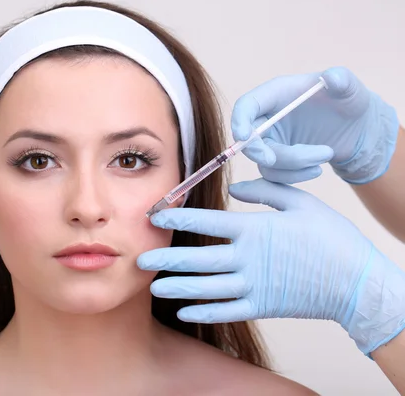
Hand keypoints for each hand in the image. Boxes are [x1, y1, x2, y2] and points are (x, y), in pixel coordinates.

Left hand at [137, 179, 404, 355]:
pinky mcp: (262, 306)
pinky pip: (226, 310)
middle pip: (198, 259)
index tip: (156, 215)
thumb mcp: (301, 203)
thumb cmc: (331, 238)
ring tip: (154, 287)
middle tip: (140, 258)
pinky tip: (184, 310)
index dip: (177, 217)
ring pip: (206, 287)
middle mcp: (248, 259)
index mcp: (254, 229)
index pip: (207, 221)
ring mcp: (254, 285)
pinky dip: (204, 310)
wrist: (357, 283)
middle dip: (167, 258)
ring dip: (177, 287)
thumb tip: (238, 187)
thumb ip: (266, 191)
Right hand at [231, 67, 399, 183]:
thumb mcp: (350, 88)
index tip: (243, 136)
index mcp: (276, 94)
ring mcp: (271, 141)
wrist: (356, 128)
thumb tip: (331, 77)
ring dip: (293, 165)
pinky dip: (294, 177)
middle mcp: (267, 118)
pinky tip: (317, 170)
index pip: (246, 105)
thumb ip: (341, 79)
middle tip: (273, 160)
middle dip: (260, 152)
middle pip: (249, 139)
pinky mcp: (279, 161)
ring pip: (265, 162)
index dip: (239, 120)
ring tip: (326, 155)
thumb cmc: (350, 101)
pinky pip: (275, 176)